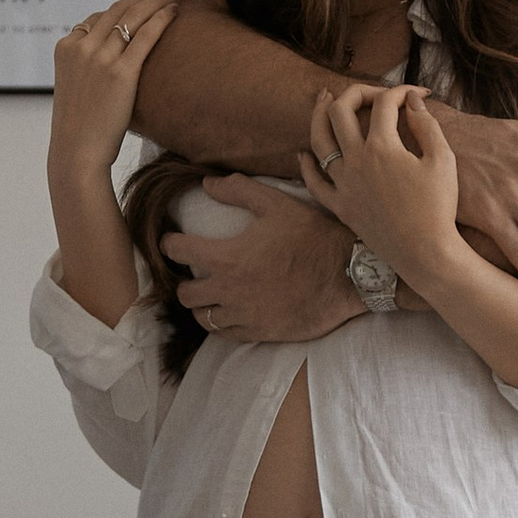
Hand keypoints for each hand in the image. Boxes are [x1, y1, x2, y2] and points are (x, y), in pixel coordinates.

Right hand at [50, 0, 180, 177]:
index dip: (126, 6)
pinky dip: (162, 18)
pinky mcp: (120, 72)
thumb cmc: (81, 127)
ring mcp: (99, 58)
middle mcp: (80, 47)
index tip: (145, 0)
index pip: (99, 17)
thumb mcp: (77, 88)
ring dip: (157, 0)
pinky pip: (145, 36)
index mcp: (65, 48)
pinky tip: (175, 10)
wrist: (77, 152)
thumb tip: (113, 60)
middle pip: (118, 10)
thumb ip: (88, 66)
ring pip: (133, 17)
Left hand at [162, 175, 361, 342]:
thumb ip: (239, 191)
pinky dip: (222, 323)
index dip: (170, 243)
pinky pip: (226, 334)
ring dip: (202, 305)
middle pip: (185, 294)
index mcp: (227, 259)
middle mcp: (229, 291)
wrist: (347, 276)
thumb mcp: (277, 204)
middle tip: (195, 272)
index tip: (173, 240)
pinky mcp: (259, 333)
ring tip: (211, 294)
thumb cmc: (312, 238)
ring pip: (203, 318)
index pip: (178, 252)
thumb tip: (207, 184)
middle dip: (184, 280)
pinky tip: (232, 310)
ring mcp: (243, 316)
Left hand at [299, 85, 461, 281]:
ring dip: (318, 115)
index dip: (402, 91)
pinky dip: (306, 165)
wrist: (425, 253)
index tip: (416, 94)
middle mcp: (356, 161)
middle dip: (356, 92)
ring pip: (318, 140)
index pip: (384, 103)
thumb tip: (412, 101)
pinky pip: (314, 183)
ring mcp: (343, 184)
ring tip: (323, 98)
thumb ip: (427, 124)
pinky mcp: (340, 206)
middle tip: (372, 92)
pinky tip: (304, 154)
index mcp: (382, 147)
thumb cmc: (438, 208)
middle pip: (340, 111)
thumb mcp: (443, 160)